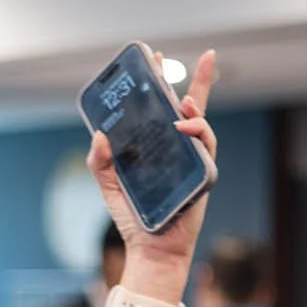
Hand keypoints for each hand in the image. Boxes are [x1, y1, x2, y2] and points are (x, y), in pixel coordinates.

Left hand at [88, 49, 217, 302]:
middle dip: (192, 79)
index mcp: (156, 145)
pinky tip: (185, 125)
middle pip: (189, 106)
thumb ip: (99, 160)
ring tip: (183, 100)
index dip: (160, 81)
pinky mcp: (203, 173)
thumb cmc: (133, 217)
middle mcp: (177, 148)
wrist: (151, 249)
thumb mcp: (107, 184)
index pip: (162, 108)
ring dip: (195, 106)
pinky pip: (207, 145)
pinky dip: (198, 131)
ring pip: (201, 122)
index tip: (153, 57)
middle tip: (183, 58)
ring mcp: (193, 159)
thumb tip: (99, 133)